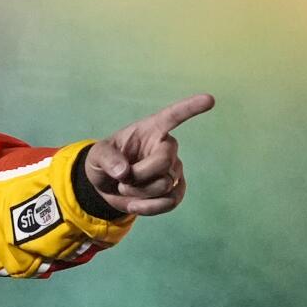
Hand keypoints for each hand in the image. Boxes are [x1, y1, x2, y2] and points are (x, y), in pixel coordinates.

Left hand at [84, 94, 214, 215]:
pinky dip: (150, 208)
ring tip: (126, 187)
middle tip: (122, 178)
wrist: (107, 186)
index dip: (191, 108)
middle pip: (164, 162)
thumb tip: (124, 172)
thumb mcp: (96, 155)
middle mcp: (166, 147)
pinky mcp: (175, 189)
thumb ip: (107, 159)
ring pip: (165, 185)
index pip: (173, 116)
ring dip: (139, 192)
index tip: (209, 99)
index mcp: (150, 130)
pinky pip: (171, 201)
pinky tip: (135, 205)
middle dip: (138, 175)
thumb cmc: (104, 162)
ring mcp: (174, 169)